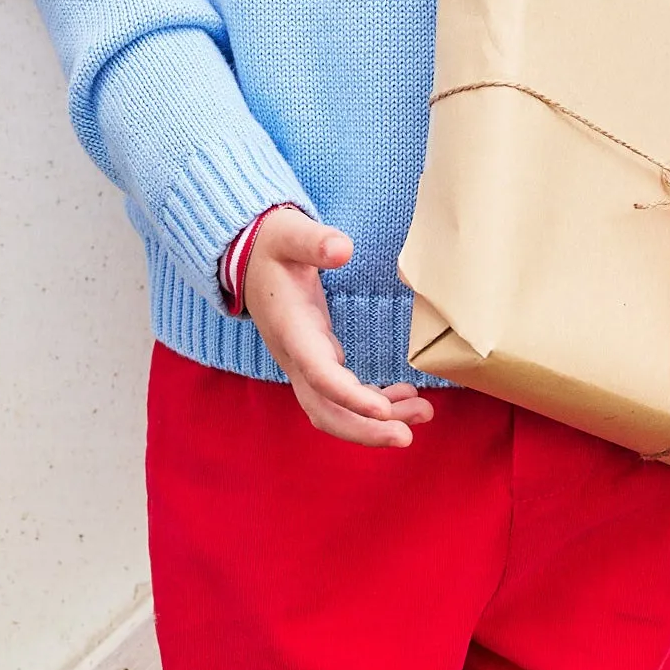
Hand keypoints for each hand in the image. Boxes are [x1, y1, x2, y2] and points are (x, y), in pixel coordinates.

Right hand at [242, 209, 434, 449]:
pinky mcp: (314, 362)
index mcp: (291, 329)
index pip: (319, 374)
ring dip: (375, 422)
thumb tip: (342, 249)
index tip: (385, 411)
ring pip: (334, 411)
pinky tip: (404, 398)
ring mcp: (303, 363)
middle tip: (408, 436)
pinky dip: (372, 404)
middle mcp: (294, 356)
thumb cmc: (272, 245)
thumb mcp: (290, 233)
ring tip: (422, 413)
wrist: (247, 258)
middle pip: (324, 410)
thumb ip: (314, 241)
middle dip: (364, 430)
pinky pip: (342, 398)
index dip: (351, 397)